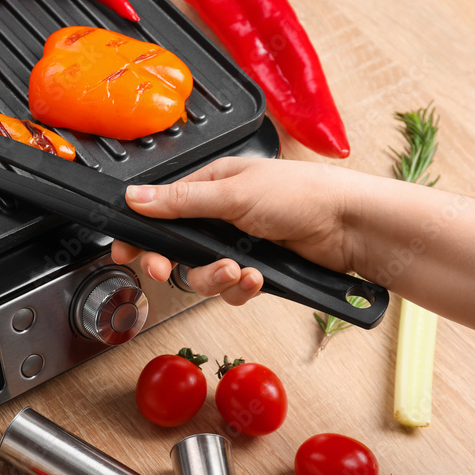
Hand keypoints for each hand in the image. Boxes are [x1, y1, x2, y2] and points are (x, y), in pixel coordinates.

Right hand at [111, 157, 362, 304]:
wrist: (351, 227)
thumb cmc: (302, 193)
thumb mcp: (233, 193)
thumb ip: (180, 201)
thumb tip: (135, 197)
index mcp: (209, 186)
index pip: (160, 211)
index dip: (140, 234)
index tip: (124, 252)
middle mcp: (219, 215)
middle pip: (175, 248)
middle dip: (171, 263)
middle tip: (165, 270)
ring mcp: (238, 244)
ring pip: (202, 273)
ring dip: (214, 277)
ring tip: (236, 270)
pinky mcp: (256, 268)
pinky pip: (230, 289)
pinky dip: (240, 287)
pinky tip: (257, 277)